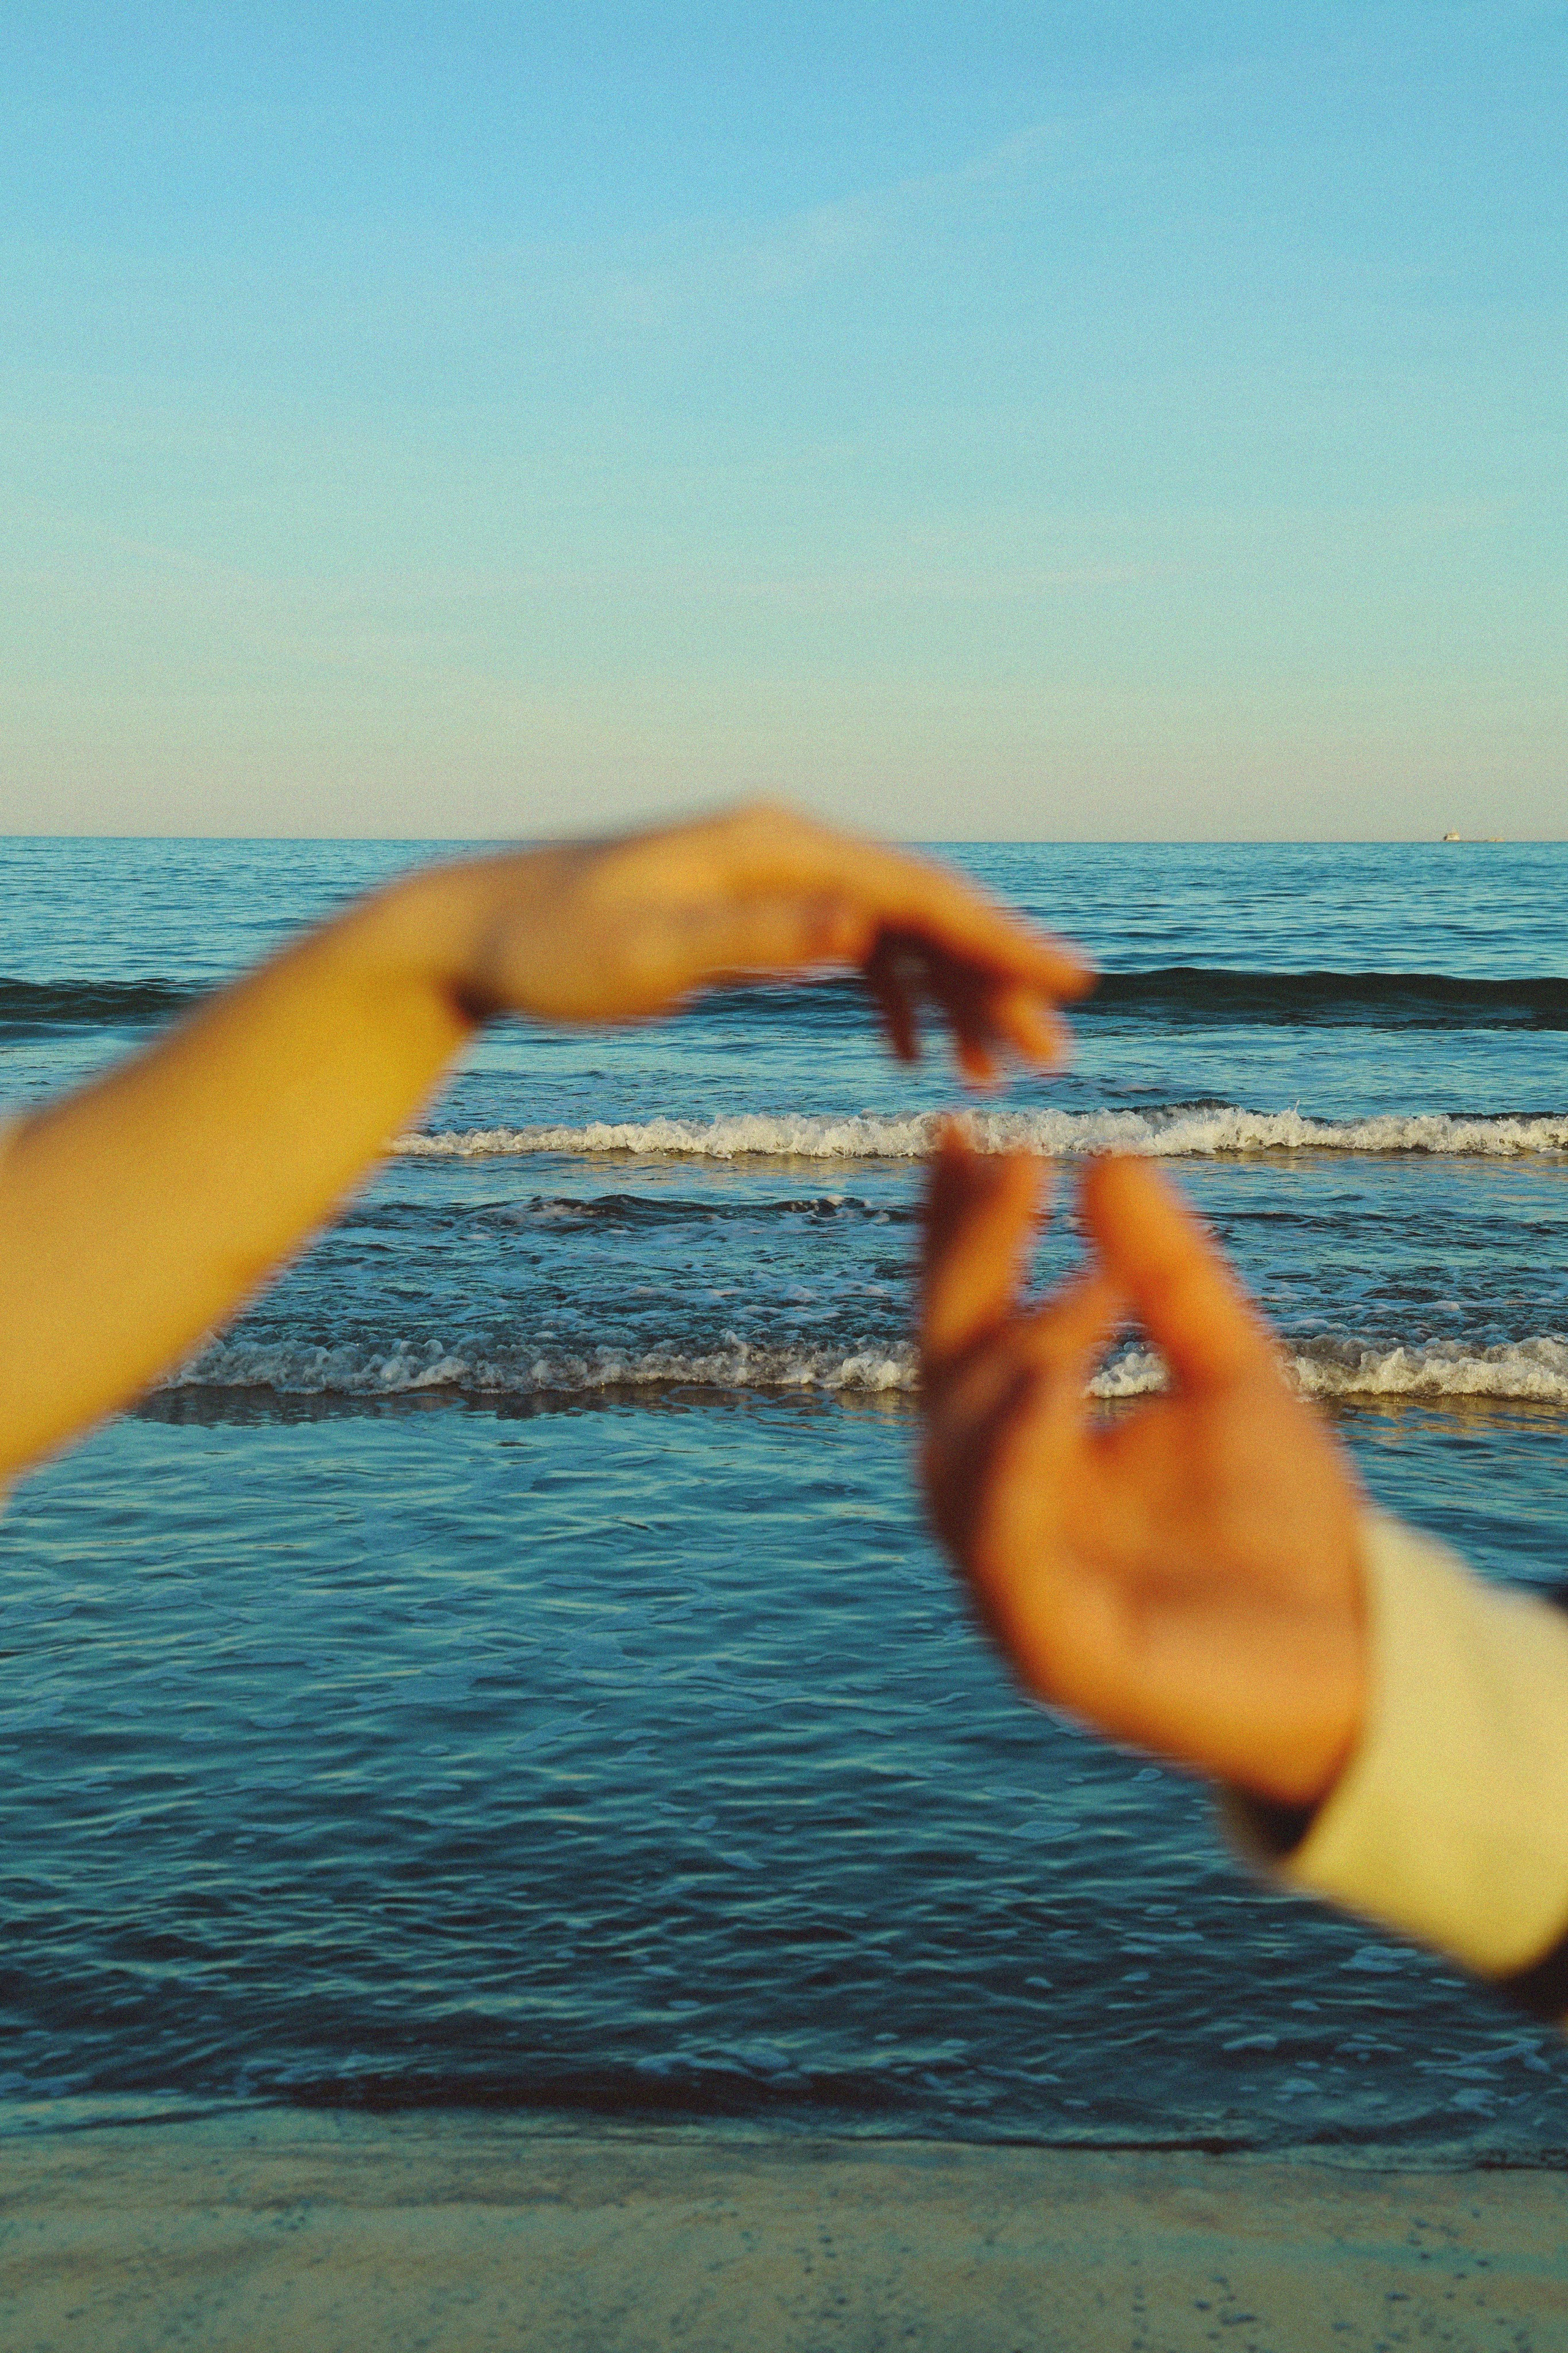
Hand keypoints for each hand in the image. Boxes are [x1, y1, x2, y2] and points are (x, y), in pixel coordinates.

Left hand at [436, 802, 1090, 1080]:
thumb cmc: (547, 948)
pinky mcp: (750, 910)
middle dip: (993, 978)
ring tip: (994, 1073)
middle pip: (921, 909)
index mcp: (774, 845)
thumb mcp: (647, 953)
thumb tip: (860, 926)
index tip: (1069, 984)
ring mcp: (770, 876)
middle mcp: (785, 847)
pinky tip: (909, 1055)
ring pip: (895, 931)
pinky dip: (893, 996)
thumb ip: (755, 938)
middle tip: (1050, 1056)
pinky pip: (850, 947)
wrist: (472, 933)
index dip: (1000, 937)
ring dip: (951, 996)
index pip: (915, 889)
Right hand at [919, 1130, 1366, 1806]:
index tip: (964, 1129)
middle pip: (948, 1372)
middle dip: (970, 1267)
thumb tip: (1105, 1156)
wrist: (1359, 1660)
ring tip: (1070, 1282)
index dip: (959, 1229)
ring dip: (1003, 1362)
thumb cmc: (1279, 1528)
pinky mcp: (1050, 1649)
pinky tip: (1052, 1386)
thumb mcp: (1229, 1372)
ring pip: (961, 1462)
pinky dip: (1017, 1466)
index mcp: (1025, 1445)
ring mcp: (1012, 1582)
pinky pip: (1005, 1551)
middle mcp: (997, 1506)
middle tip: (1020, 1169)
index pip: (970, 1320)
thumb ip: (1167, 1276)